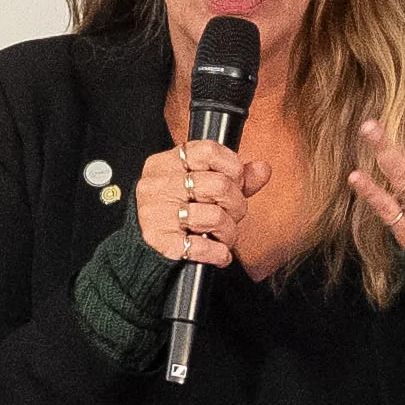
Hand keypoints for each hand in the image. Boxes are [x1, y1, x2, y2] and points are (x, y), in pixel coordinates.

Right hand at [132, 134, 254, 271]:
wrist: (141, 249)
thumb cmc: (175, 213)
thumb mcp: (200, 187)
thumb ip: (233, 177)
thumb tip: (263, 169)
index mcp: (165, 164)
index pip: (208, 151)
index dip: (232, 168)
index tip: (235, 183)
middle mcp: (158, 185)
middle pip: (219, 185)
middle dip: (236, 205)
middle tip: (232, 214)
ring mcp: (156, 213)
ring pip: (215, 216)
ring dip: (229, 233)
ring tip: (222, 236)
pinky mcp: (161, 243)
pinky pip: (204, 247)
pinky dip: (219, 254)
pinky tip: (217, 253)